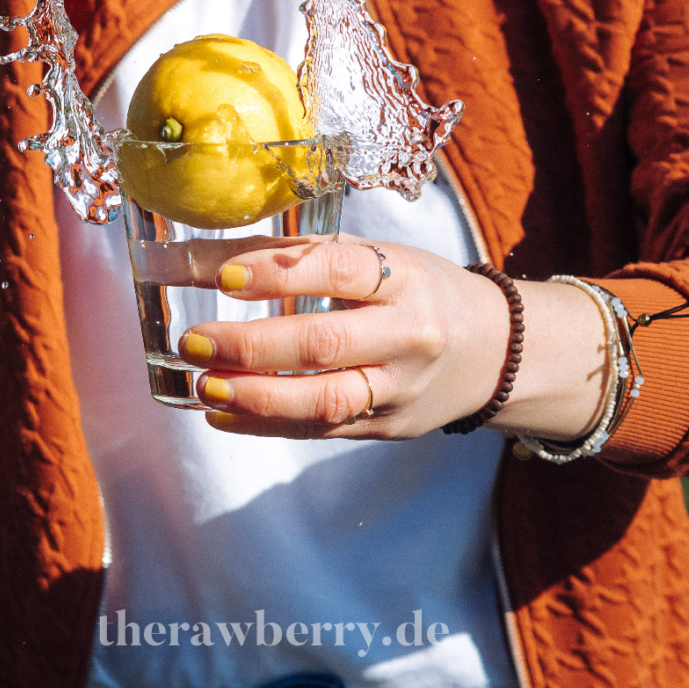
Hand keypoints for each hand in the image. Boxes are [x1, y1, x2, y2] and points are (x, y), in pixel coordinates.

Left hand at [178, 240, 609, 440]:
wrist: (493, 351)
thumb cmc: (420, 291)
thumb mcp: (381, 258)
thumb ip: (308, 256)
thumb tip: (213, 256)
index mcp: (405, 278)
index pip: (341, 271)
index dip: (280, 273)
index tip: (222, 277)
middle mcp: (407, 336)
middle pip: (326, 344)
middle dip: (252, 346)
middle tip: (195, 340)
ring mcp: (399, 389)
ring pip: (324, 401)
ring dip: (255, 396)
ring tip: (203, 383)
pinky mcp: (386, 428)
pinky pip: (321, 432)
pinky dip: (266, 424)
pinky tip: (222, 411)